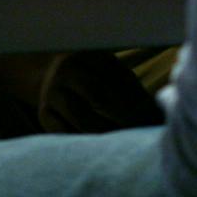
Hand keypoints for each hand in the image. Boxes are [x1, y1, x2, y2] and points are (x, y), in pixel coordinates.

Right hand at [0, 51, 161, 133]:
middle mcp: (66, 69)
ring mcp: (53, 90)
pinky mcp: (43, 112)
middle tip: (139, 128)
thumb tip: (153, 109)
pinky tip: (99, 144)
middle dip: (122, 114)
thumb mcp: (107, 69)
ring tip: (123, 139)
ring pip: (81, 116)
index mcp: (87, 53)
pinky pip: (64, 130)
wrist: (51, 76)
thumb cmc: (92, 75)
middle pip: (98, 94)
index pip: (114, 76)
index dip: (134, 96)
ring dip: (105, 130)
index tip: (150, 112)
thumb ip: (126, 83)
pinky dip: (83, 138)